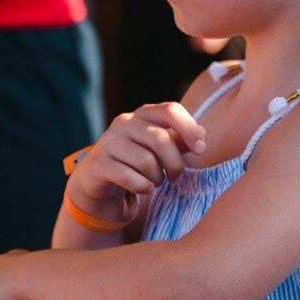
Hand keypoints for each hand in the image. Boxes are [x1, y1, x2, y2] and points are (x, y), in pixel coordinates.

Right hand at [67, 102, 207, 224]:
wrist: (97, 180)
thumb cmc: (135, 162)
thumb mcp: (159, 150)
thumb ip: (179, 141)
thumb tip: (201, 136)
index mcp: (143, 114)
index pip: (170, 110)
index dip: (189, 129)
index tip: (201, 150)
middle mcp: (124, 123)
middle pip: (160, 139)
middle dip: (175, 164)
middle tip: (176, 178)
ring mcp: (109, 142)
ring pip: (146, 161)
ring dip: (157, 178)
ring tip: (154, 182)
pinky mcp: (99, 163)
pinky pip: (129, 177)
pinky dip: (142, 187)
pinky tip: (144, 189)